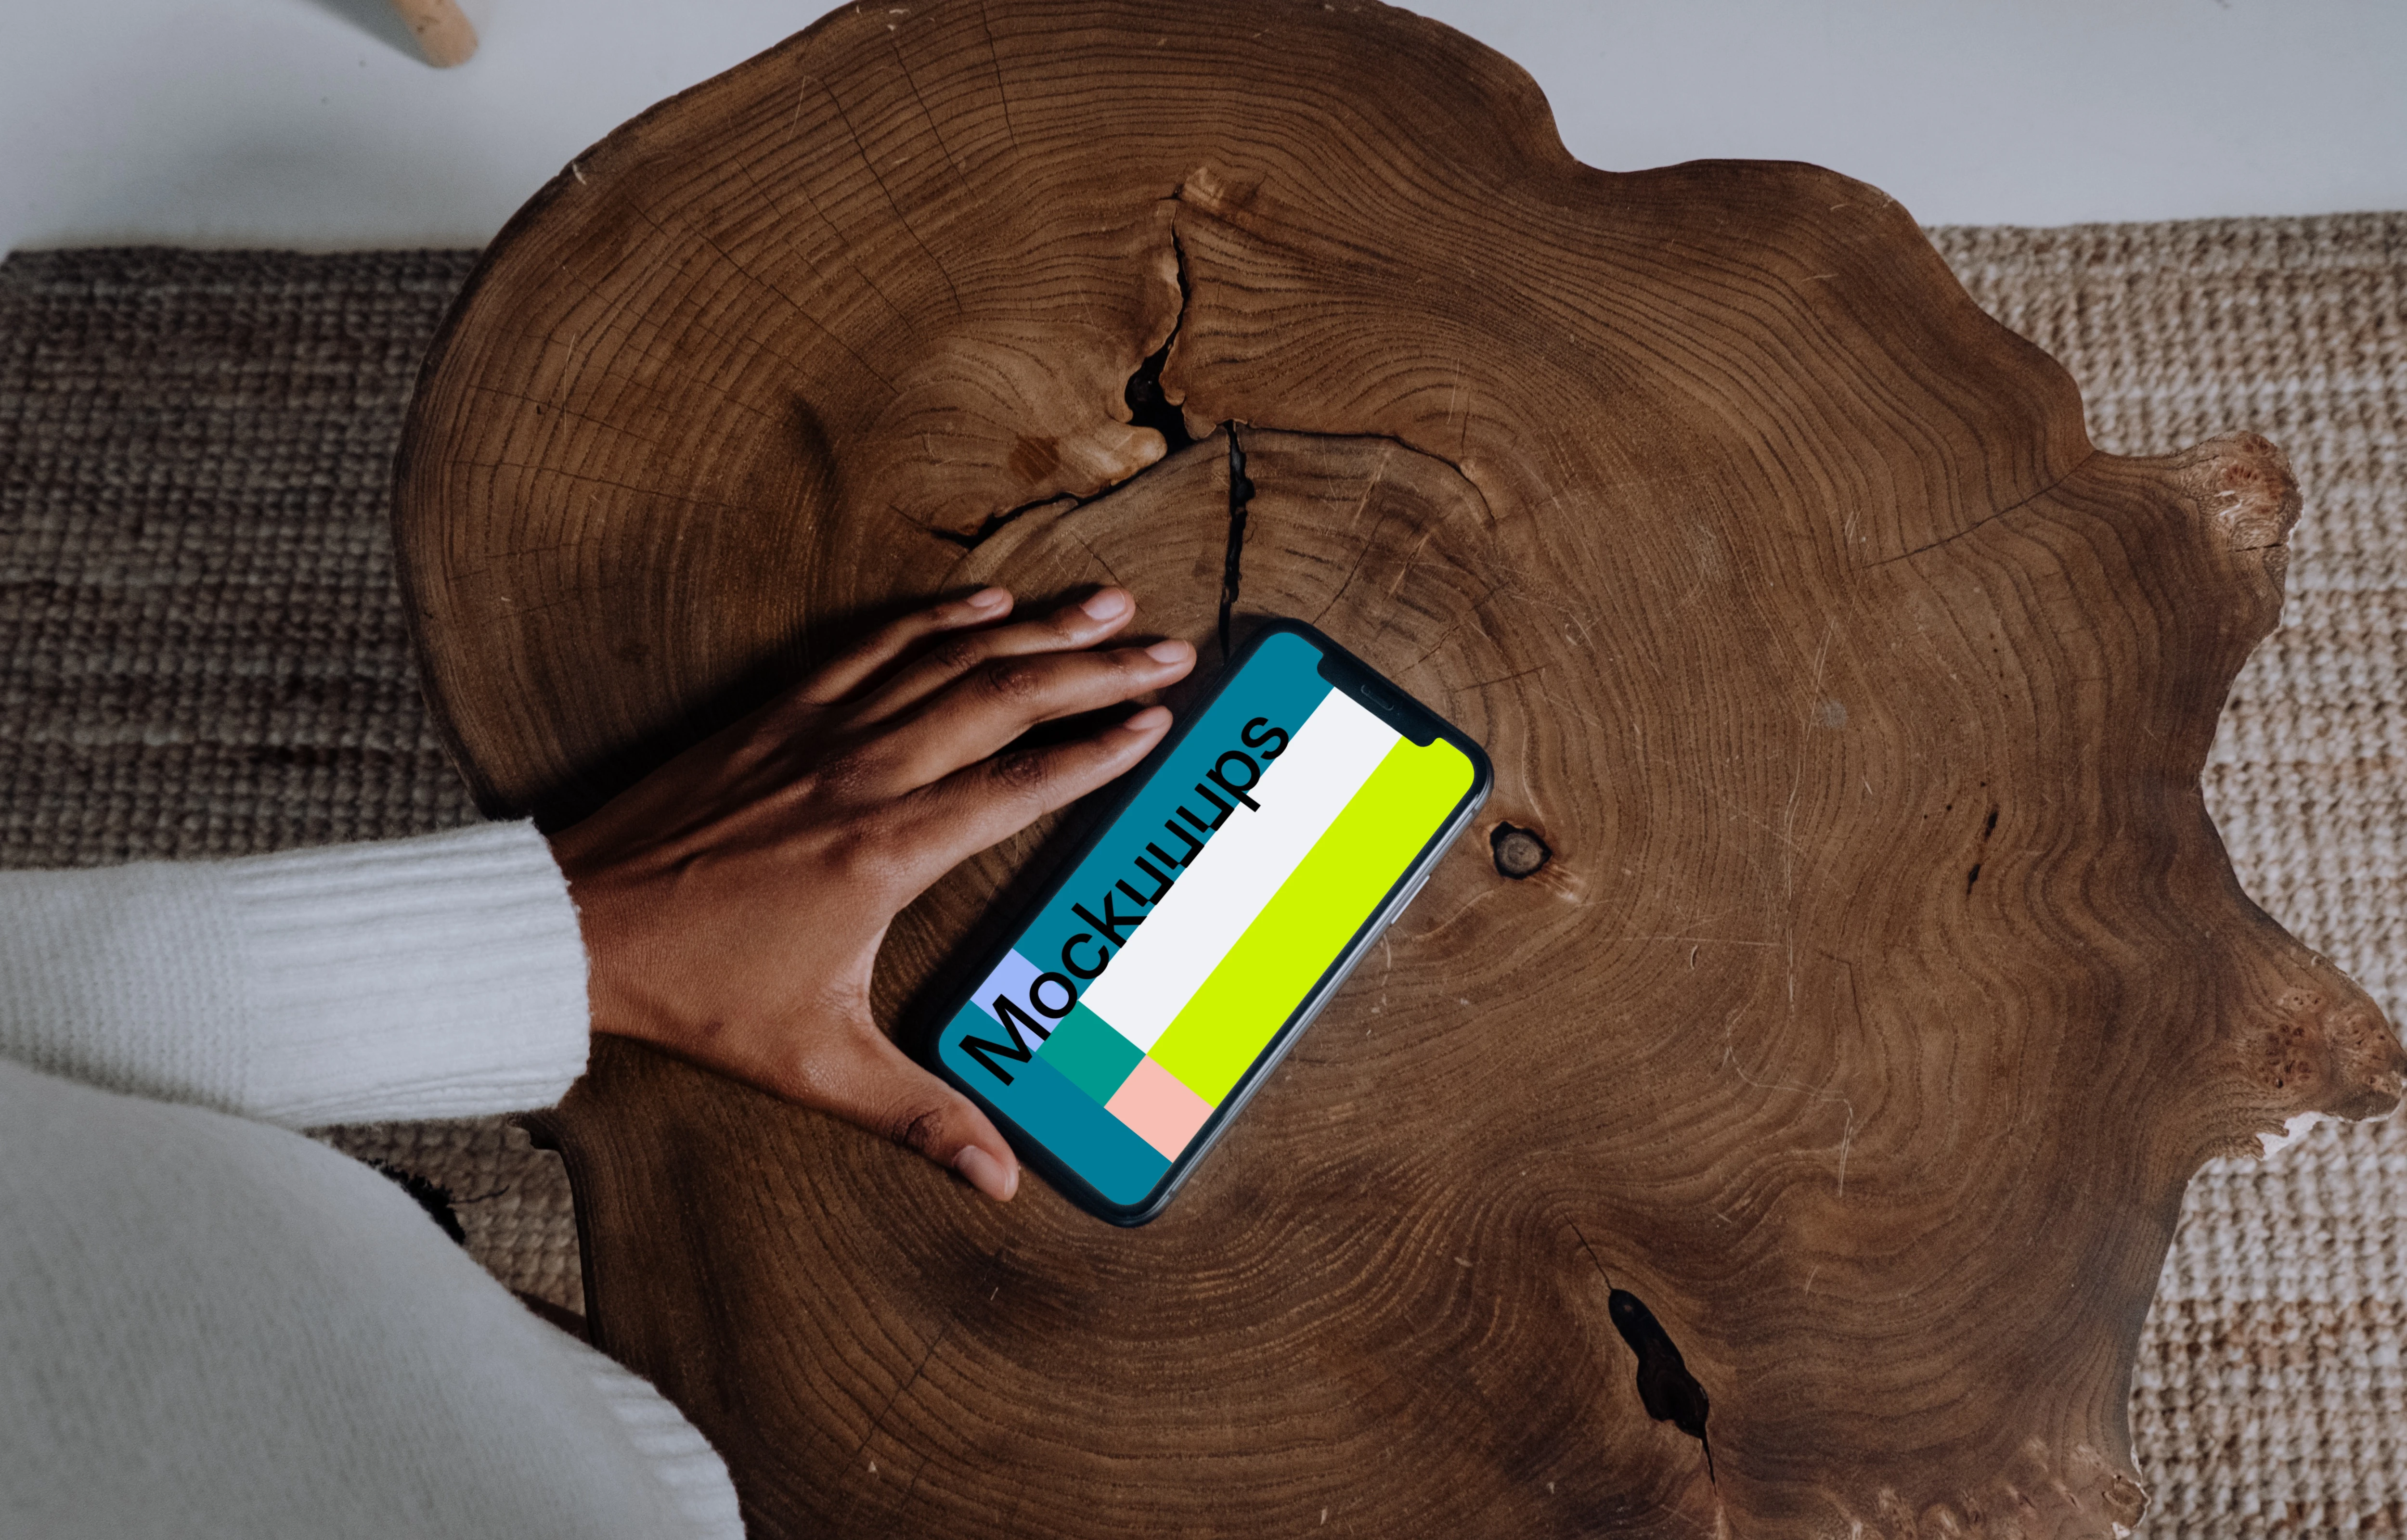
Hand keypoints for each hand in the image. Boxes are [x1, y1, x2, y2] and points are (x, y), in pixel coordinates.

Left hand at [547, 587, 1195, 1200]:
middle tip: (1169, 652)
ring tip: (1107, 605)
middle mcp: (863, 777)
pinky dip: (938, 618)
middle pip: (1003, 700)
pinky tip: (988, 603)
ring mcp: (820, 734)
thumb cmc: (696, 993)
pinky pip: (874, 646)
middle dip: (1096, 672)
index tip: (1159, 725)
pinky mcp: (778, 713)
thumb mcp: (815, 1065)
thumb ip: (919, 1115)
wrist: (576, 926)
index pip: (1018, 785)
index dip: (1096, 752)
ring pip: (949, 658)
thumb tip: (999, 1182)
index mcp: (885, 853)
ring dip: (1036, 628)